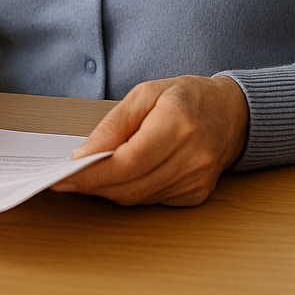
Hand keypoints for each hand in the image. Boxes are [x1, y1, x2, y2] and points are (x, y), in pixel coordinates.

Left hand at [51, 75, 248, 205]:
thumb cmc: (186, 97)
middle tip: (63, 179)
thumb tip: (84, 154)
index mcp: (178, 125)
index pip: (128, 161)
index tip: (63, 176)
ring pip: (138, 198)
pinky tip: (115, 179)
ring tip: (83, 178)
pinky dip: (129, 191)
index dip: (93, 173)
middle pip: (131, 185)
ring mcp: (197, 181)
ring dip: (108, 190)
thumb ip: (113, 125)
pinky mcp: (196, 194)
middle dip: (93, 185)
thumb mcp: (144, 94)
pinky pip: (152, 200)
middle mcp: (192, 158)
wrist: (231, 114)